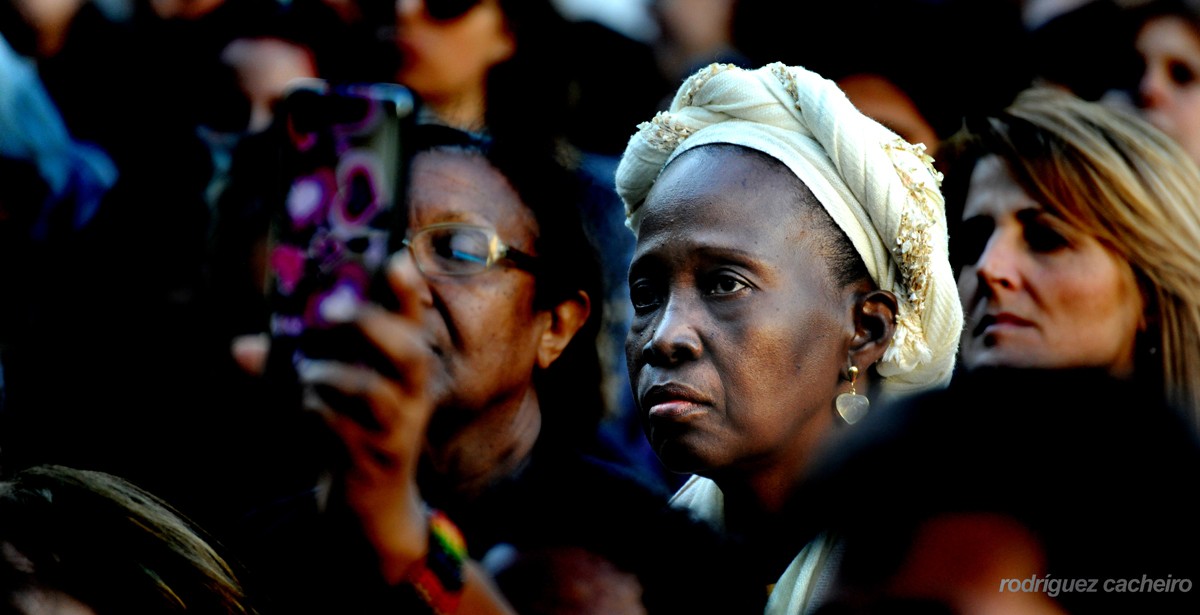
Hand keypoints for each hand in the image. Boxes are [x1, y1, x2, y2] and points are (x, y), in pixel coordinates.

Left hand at [297, 254, 434, 575]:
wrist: (371, 499)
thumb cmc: (350, 428)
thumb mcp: (326, 389)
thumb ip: (288, 364)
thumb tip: (241, 349)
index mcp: (405, 365)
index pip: (412, 320)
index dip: (406, 291)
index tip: (396, 258)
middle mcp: (411, 392)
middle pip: (409, 352)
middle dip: (372, 326)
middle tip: (333, 311)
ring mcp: (397, 426)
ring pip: (372, 393)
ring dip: (331, 378)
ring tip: (307, 377)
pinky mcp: (378, 457)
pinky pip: (342, 429)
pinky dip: (317, 414)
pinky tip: (306, 411)